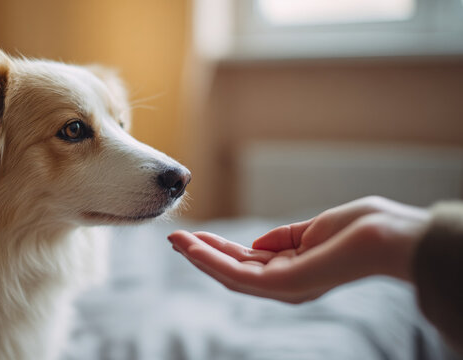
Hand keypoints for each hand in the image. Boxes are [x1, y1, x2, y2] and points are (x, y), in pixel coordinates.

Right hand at [168, 196, 430, 303]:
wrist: (388, 235)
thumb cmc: (362, 229)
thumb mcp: (312, 230)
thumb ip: (283, 238)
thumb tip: (256, 243)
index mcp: (292, 270)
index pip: (247, 262)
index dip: (218, 249)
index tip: (195, 235)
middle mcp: (285, 284)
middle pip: (233, 271)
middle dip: (202, 254)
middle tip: (174, 238)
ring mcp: (283, 287)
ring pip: (229, 275)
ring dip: (199, 257)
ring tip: (176, 240)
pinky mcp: (282, 285)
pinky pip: (238, 275)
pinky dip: (212, 261)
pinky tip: (194, 247)